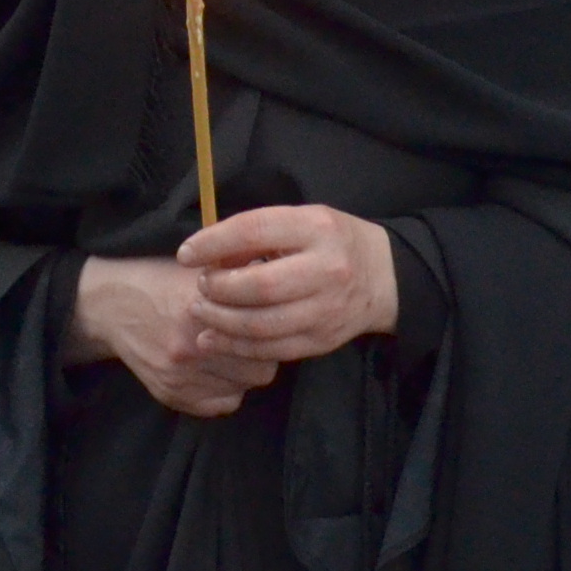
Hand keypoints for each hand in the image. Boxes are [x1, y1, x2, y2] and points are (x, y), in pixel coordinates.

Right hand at [68, 253, 277, 419]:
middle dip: (264, 356)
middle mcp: (191, 347)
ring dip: (244, 373)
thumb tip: (283, 283)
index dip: (274, 331)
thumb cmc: (163, 281)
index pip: (265, 338)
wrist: (113, 306)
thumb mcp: (203, 268)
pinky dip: (225, 390)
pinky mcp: (170, 395)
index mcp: (202, 309)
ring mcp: (179, 376)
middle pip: (260, 370)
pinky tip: (217, 370)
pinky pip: (221, 405)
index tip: (271, 323)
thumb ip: (241, 277)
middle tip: (255, 341)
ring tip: (234, 354)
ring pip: (242, 389)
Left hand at [183, 206, 399, 365]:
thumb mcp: (302, 220)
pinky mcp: (322, 340)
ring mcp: (326, 310)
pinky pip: (271, 349)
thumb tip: (208, 252)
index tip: (186, 253)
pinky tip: (214, 338)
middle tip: (200, 286)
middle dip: (218, 289)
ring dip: (221, 321)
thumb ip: (259, 233)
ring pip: (262, 325)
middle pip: (259, 286)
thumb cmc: (331, 241)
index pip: (255, 231)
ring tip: (200, 311)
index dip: (214, 243)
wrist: (384, 277)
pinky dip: (236, 346)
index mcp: (317, 228)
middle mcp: (326, 269)